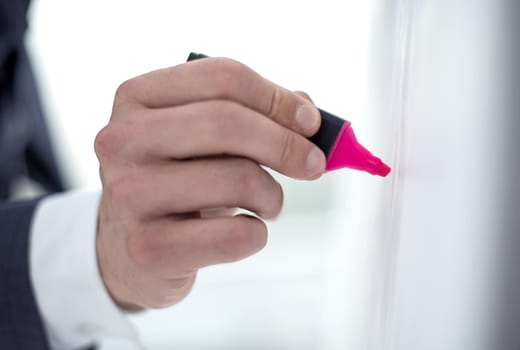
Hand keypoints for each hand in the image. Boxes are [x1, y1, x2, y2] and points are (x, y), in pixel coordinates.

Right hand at [94, 57, 325, 308]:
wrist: (131, 246)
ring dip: (272, 196)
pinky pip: (234, 236)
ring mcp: (128, 194)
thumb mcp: (201, 139)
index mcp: (137, 97)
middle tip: (314, 165)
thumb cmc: (178, 181)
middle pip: (228, 123)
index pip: (221, 78)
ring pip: (238, 179)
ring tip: (268, 204)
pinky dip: (257, 234)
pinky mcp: (147, 247)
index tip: (311, 123)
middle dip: (286, 144)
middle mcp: (121, 140)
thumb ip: (253, 116)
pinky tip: (246, 232)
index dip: (277, 98)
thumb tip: (310, 117)